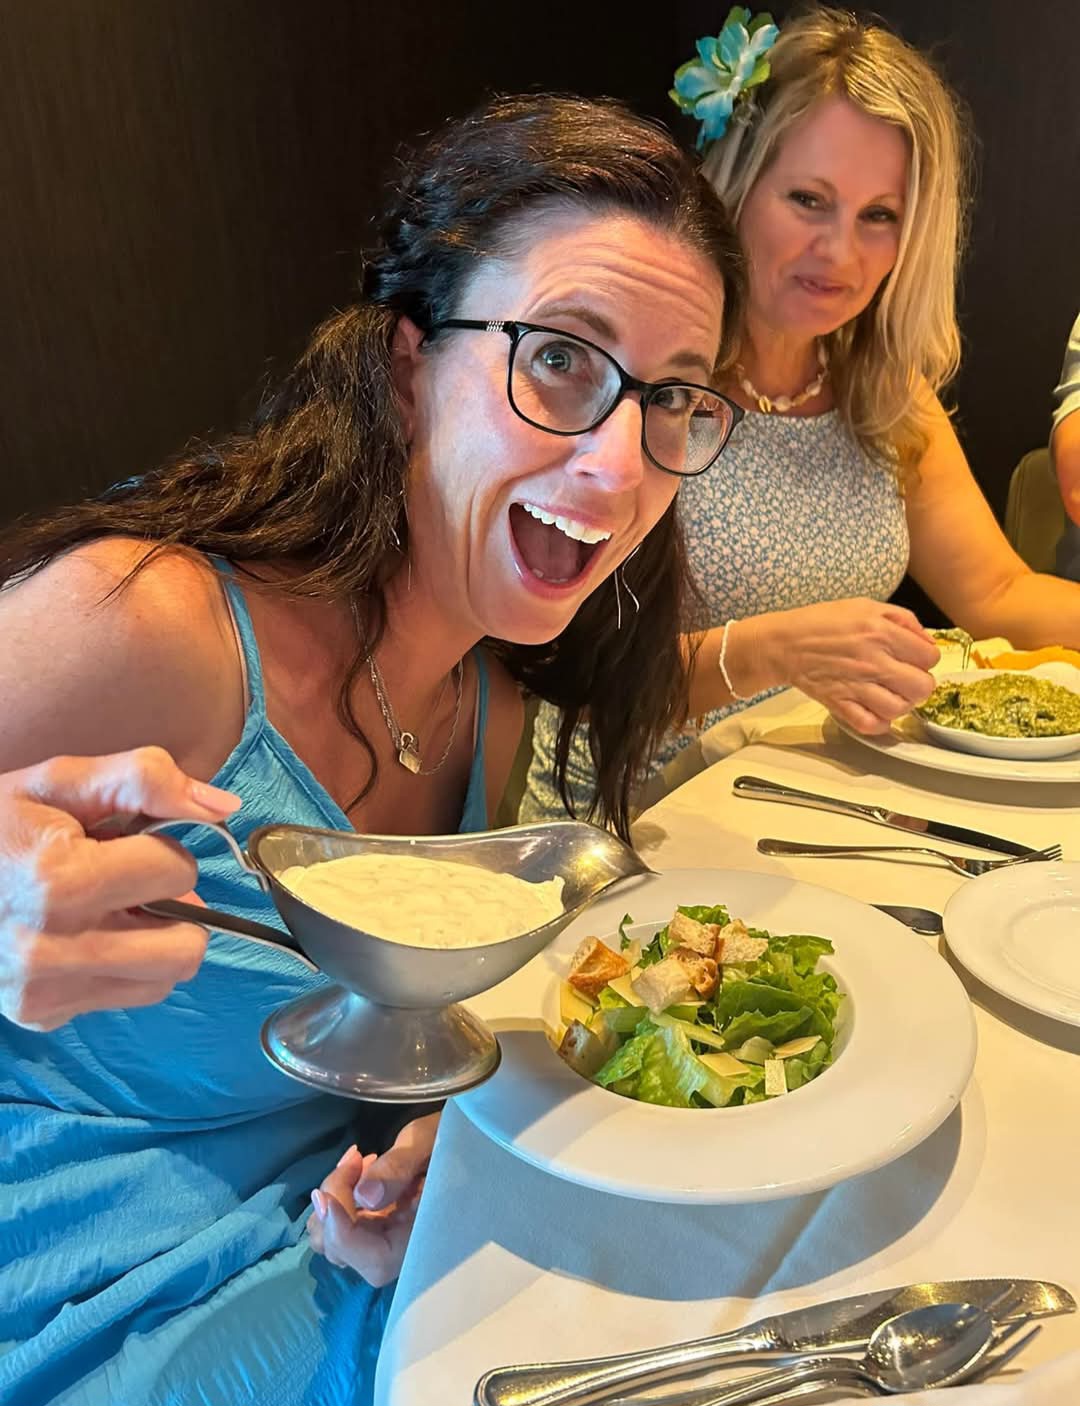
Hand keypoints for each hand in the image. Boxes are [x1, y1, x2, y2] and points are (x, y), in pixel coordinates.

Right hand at [0, 747, 240, 1029]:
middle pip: (186, 945)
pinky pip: (126, 998)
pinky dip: (122, 968)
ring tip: (109, 909)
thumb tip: (224, 808)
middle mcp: (51, 949)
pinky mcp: (41, 1015)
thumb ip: (144, 779)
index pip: (176, 870)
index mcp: (58, 882)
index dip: (161, 847)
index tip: (124, 841)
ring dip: (155, 941)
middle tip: (132, 883)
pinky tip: (83, 937)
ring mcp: (44, 991)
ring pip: (164, 979)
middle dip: (174, 906)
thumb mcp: (58, 780)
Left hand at [307, 1112, 439, 1286]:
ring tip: (357, 1160)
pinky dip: (338, 1196)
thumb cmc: (454, 1135)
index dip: (343, 1234)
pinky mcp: (377, 1225)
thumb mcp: (427, 1142)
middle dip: (334, 1207)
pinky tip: (358, 1166)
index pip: (375, 1260)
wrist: (466, 1137)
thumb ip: (399, 1167)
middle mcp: (402, 1248)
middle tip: (354, 1159)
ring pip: (335, 1241)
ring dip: (333, 1200)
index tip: (325, 1195)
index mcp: (425, 1238)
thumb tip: (363, 1198)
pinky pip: (342, 1223)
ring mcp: (386, 1238)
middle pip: (346, 1253)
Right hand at [757, 599, 939, 732]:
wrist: (782, 643)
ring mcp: (856, 685)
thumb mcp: (866, 605)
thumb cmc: (822, 622)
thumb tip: (928, 641)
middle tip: (905, 679)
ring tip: (890, 695)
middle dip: (919, 684)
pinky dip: (878, 723)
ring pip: (900, 709)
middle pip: (922, 687)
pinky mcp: (840, 703)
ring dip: (900, 704)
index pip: (930, 656)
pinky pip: (871, 725)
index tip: (913, 658)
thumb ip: (903, 619)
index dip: (925, 659)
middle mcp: (873, 660)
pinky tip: (875, 711)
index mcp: (882, 632)